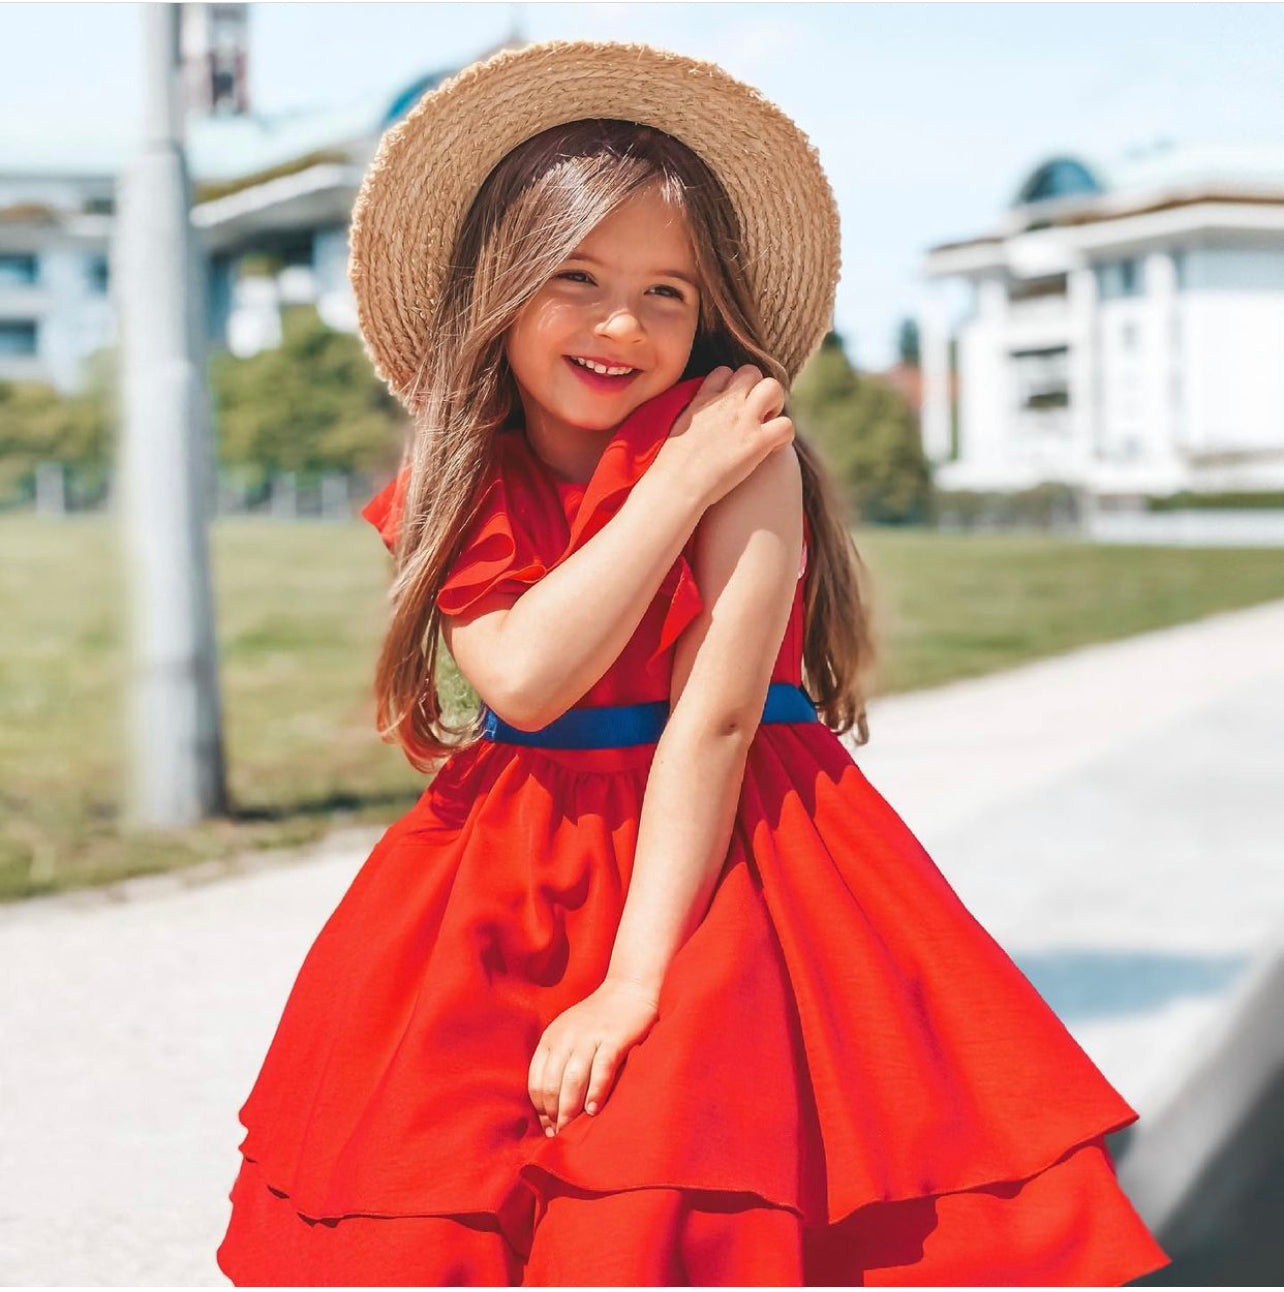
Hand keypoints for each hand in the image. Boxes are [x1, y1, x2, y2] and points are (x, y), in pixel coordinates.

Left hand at [527, 976, 659, 1135]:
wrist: (629, 990)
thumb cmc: (598, 1020)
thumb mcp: (569, 1035)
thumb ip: (559, 1063)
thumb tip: (552, 1108)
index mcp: (551, 1038)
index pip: (536, 1081)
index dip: (540, 1109)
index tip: (549, 1127)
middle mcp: (566, 1037)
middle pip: (552, 1084)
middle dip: (554, 1115)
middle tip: (561, 1135)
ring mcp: (590, 1037)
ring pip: (573, 1080)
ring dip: (570, 1109)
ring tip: (573, 1129)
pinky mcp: (614, 1039)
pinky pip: (601, 1070)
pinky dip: (596, 1093)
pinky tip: (593, 1110)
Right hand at [656, 364, 794, 510]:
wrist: (677, 485)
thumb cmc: (670, 468)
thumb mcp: (676, 430)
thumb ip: (692, 418)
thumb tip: (696, 423)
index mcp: (702, 399)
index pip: (724, 372)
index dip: (731, 386)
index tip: (730, 407)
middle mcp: (725, 404)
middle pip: (751, 372)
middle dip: (757, 390)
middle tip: (755, 415)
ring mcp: (743, 420)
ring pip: (773, 388)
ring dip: (775, 405)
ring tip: (766, 426)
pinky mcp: (758, 441)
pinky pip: (786, 425)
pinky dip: (784, 436)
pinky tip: (773, 449)